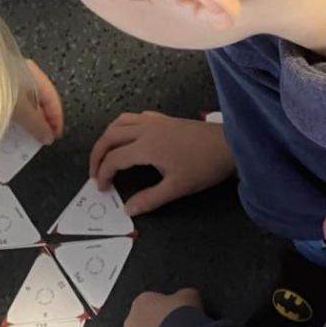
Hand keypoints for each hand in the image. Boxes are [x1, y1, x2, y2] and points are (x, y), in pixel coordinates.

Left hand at [14, 60, 63, 144]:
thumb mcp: (20, 109)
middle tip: (41, 139)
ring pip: (23, 104)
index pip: (52, 98)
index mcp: (32, 72)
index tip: (55, 136)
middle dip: (41, 122)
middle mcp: (21, 73)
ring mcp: (6, 80)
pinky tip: (10, 128)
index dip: (56, 119)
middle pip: (38, 101)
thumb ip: (36, 124)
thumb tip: (47, 136)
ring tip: (25, 137)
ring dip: (26, 121)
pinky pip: (8, 105)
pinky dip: (12, 117)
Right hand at [90, 112, 234, 216]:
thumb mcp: (177, 188)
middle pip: (110, 137)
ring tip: (105, 154)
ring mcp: (155, 121)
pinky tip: (128, 138)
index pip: (113, 158)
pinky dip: (123, 127)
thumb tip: (128, 209)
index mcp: (146, 146)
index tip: (101, 188)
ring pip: (119, 122)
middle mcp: (146, 129)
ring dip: (107, 138)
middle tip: (95, 173)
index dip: (103, 174)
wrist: (230, 144)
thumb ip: (150, 199)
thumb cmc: (204, 166)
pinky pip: (134, 118)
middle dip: (97, 155)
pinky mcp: (164, 119)